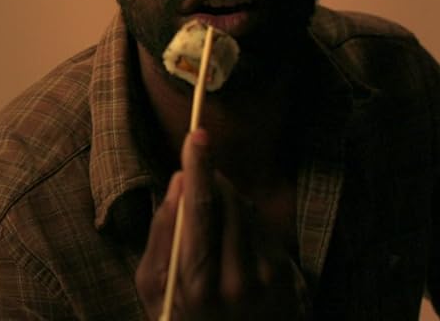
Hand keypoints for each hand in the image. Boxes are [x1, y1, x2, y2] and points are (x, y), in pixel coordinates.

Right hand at [135, 129, 302, 319]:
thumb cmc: (180, 319)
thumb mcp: (153, 286)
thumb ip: (161, 233)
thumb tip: (177, 183)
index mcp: (195, 282)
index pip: (200, 211)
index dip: (198, 168)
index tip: (197, 135)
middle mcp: (236, 282)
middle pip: (228, 204)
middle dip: (213, 180)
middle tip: (198, 177)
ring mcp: (266, 282)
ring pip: (247, 213)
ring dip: (229, 200)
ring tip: (212, 223)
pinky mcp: (286, 280)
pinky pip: (263, 231)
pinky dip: (245, 223)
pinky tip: (233, 243)